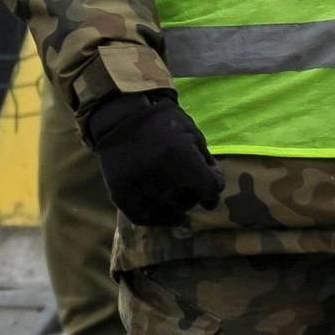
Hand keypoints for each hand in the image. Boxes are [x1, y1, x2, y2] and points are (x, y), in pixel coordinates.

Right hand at [81, 91, 223, 228]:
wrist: (119, 117)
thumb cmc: (162, 122)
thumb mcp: (192, 134)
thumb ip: (206, 165)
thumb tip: (211, 201)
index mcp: (179, 156)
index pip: (212, 188)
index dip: (215, 183)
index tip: (210, 177)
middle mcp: (159, 175)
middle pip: (191, 200)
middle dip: (194, 191)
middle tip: (186, 178)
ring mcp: (137, 187)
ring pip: (170, 211)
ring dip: (178, 204)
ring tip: (175, 192)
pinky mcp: (120, 194)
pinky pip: (144, 217)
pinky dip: (157, 217)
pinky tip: (163, 208)